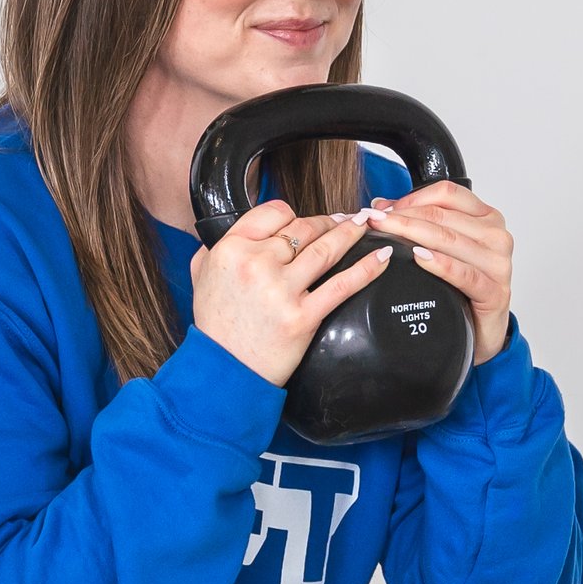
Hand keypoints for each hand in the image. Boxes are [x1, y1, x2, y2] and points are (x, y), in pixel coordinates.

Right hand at [189, 202, 385, 389]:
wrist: (225, 371)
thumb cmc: (216, 325)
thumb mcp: (202, 276)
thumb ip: (214, 248)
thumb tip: (235, 230)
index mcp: (231, 249)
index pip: (273, 213)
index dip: (292, 214)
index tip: (302, 219)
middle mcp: (256, 264)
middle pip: (303, 228)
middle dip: (328, 222)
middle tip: (343, 219)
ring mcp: (281, 290)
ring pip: (325, 249)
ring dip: (350, 233)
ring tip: (363, 225)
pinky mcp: (303, 316)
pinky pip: (342, 284)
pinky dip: (366, 268)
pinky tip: (381, 256)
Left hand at [363, 181, 513, 366]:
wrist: (484, 330)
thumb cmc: (465, 287)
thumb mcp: (444, 248)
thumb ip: (419, 222)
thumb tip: (380, 205)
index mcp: (486, 217)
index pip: (447, 194)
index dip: (411, 198)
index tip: (383, 208)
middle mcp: (496, 235)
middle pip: (442, 216)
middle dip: (402, 217)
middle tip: (373, 221)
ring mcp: (498, 263)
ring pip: (449, 240)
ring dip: (411, 235)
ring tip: (384, 236)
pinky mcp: (494, 291)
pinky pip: (464, 273)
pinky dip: (439, 264)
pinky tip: (419, 258)